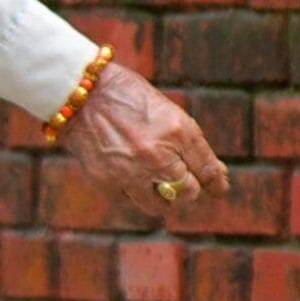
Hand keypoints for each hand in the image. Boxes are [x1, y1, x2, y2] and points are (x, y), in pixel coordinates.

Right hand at [59, 59, 227, 217]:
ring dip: (164, 198)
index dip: (217, 183)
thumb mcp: (168, 113)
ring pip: (162, 206)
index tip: (218, 188)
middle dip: (189, 189)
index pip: (207, 170)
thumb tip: (217, 177)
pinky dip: (137, 196)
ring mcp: (130, 171)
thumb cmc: (129, 99)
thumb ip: (192, 145)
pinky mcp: (107, 183)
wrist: (81, 94)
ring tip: (157, 183)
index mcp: (177, 131)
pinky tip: (132, 178)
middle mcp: (156, 154)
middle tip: (182, 181)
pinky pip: (133, 204)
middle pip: (189, 193)